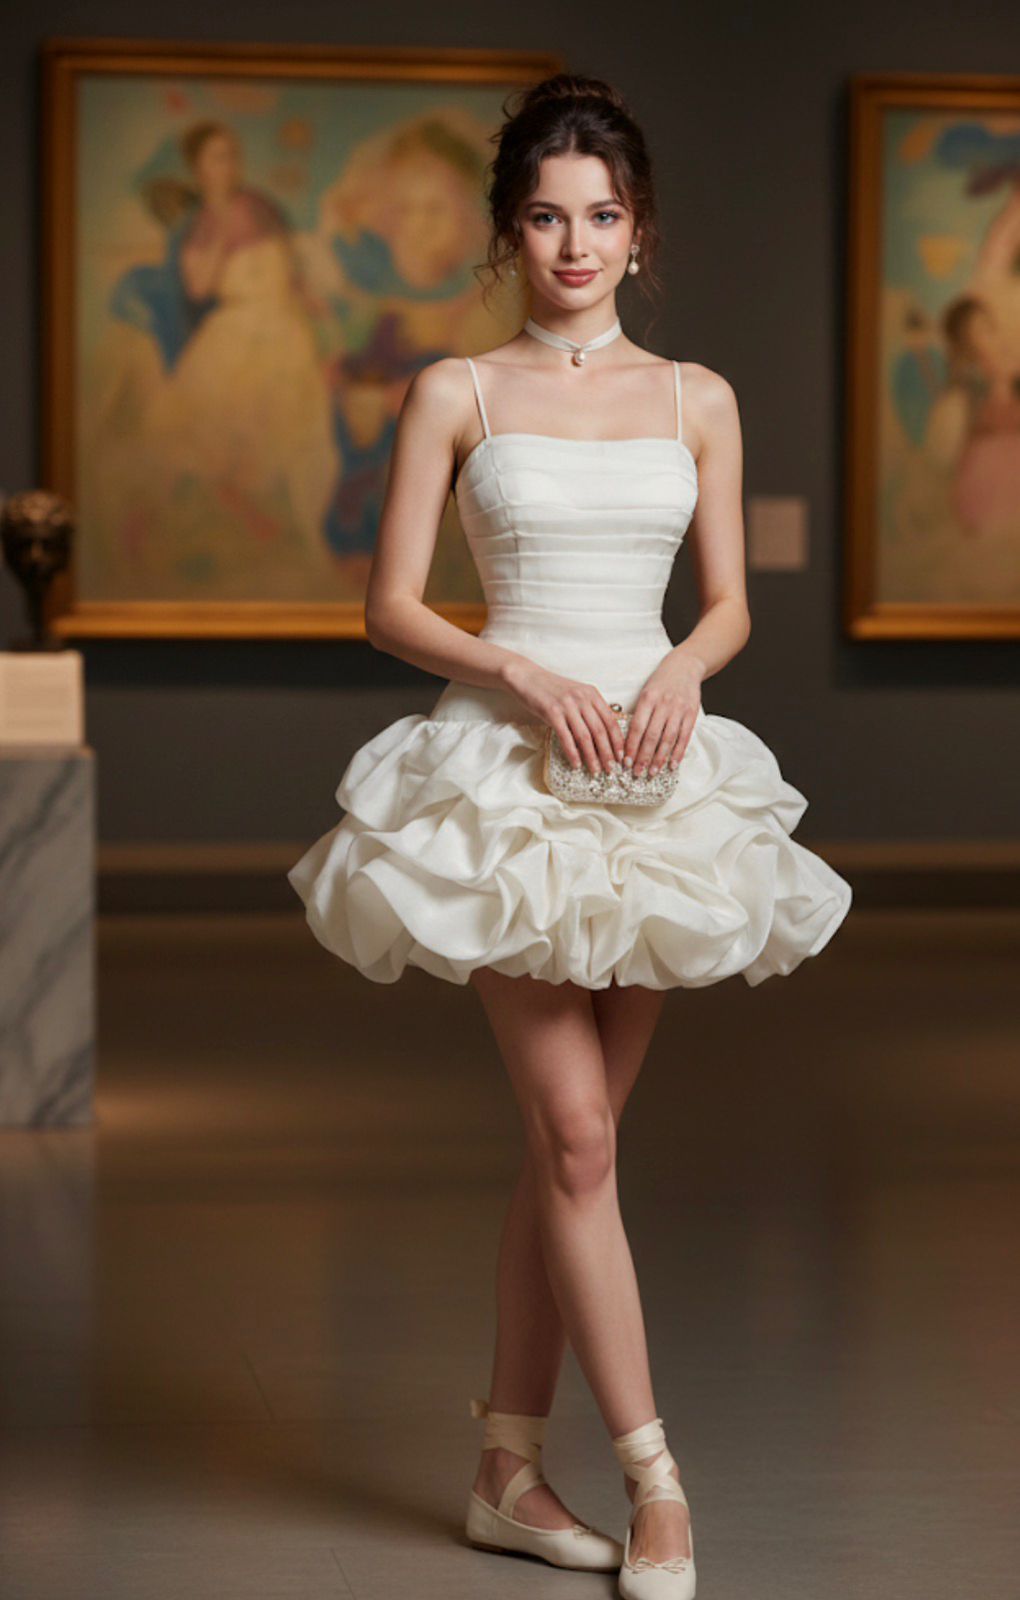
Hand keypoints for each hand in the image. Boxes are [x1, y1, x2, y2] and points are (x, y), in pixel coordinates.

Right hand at [501, 661, 625, 774]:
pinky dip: (573, 753)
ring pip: (585, 737)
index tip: (622, 756)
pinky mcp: (552, 712)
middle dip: (608, 753)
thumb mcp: (577, 694)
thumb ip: (590, 708)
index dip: (618, 741)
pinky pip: (566, 737)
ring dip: (592, 757)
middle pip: (600, 731)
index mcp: (592, 694)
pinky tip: (576, 764)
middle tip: (611, 769)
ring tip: (596, 770)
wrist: (528, 677)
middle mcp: (582, 698)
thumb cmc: (552, 689)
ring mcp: (567, 705)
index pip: (611, 721)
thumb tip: (604, 733)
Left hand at [623, 654, 704, 776]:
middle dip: (643, 757)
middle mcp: (663, 704)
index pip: (637, 727)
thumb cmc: (661, 681)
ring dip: (660, 758)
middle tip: (637, 772)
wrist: (685, 666)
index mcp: (647, 699)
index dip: (631, 746)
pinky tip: (672, 764)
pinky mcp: (691, 714)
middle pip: (652, 736)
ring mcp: (679, 709)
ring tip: (653, 771)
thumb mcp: (645, 692)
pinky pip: (684, 736)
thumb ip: (639, 713)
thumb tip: (627, 740)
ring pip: (668, 739)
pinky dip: (678, 752)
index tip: (625, 761)